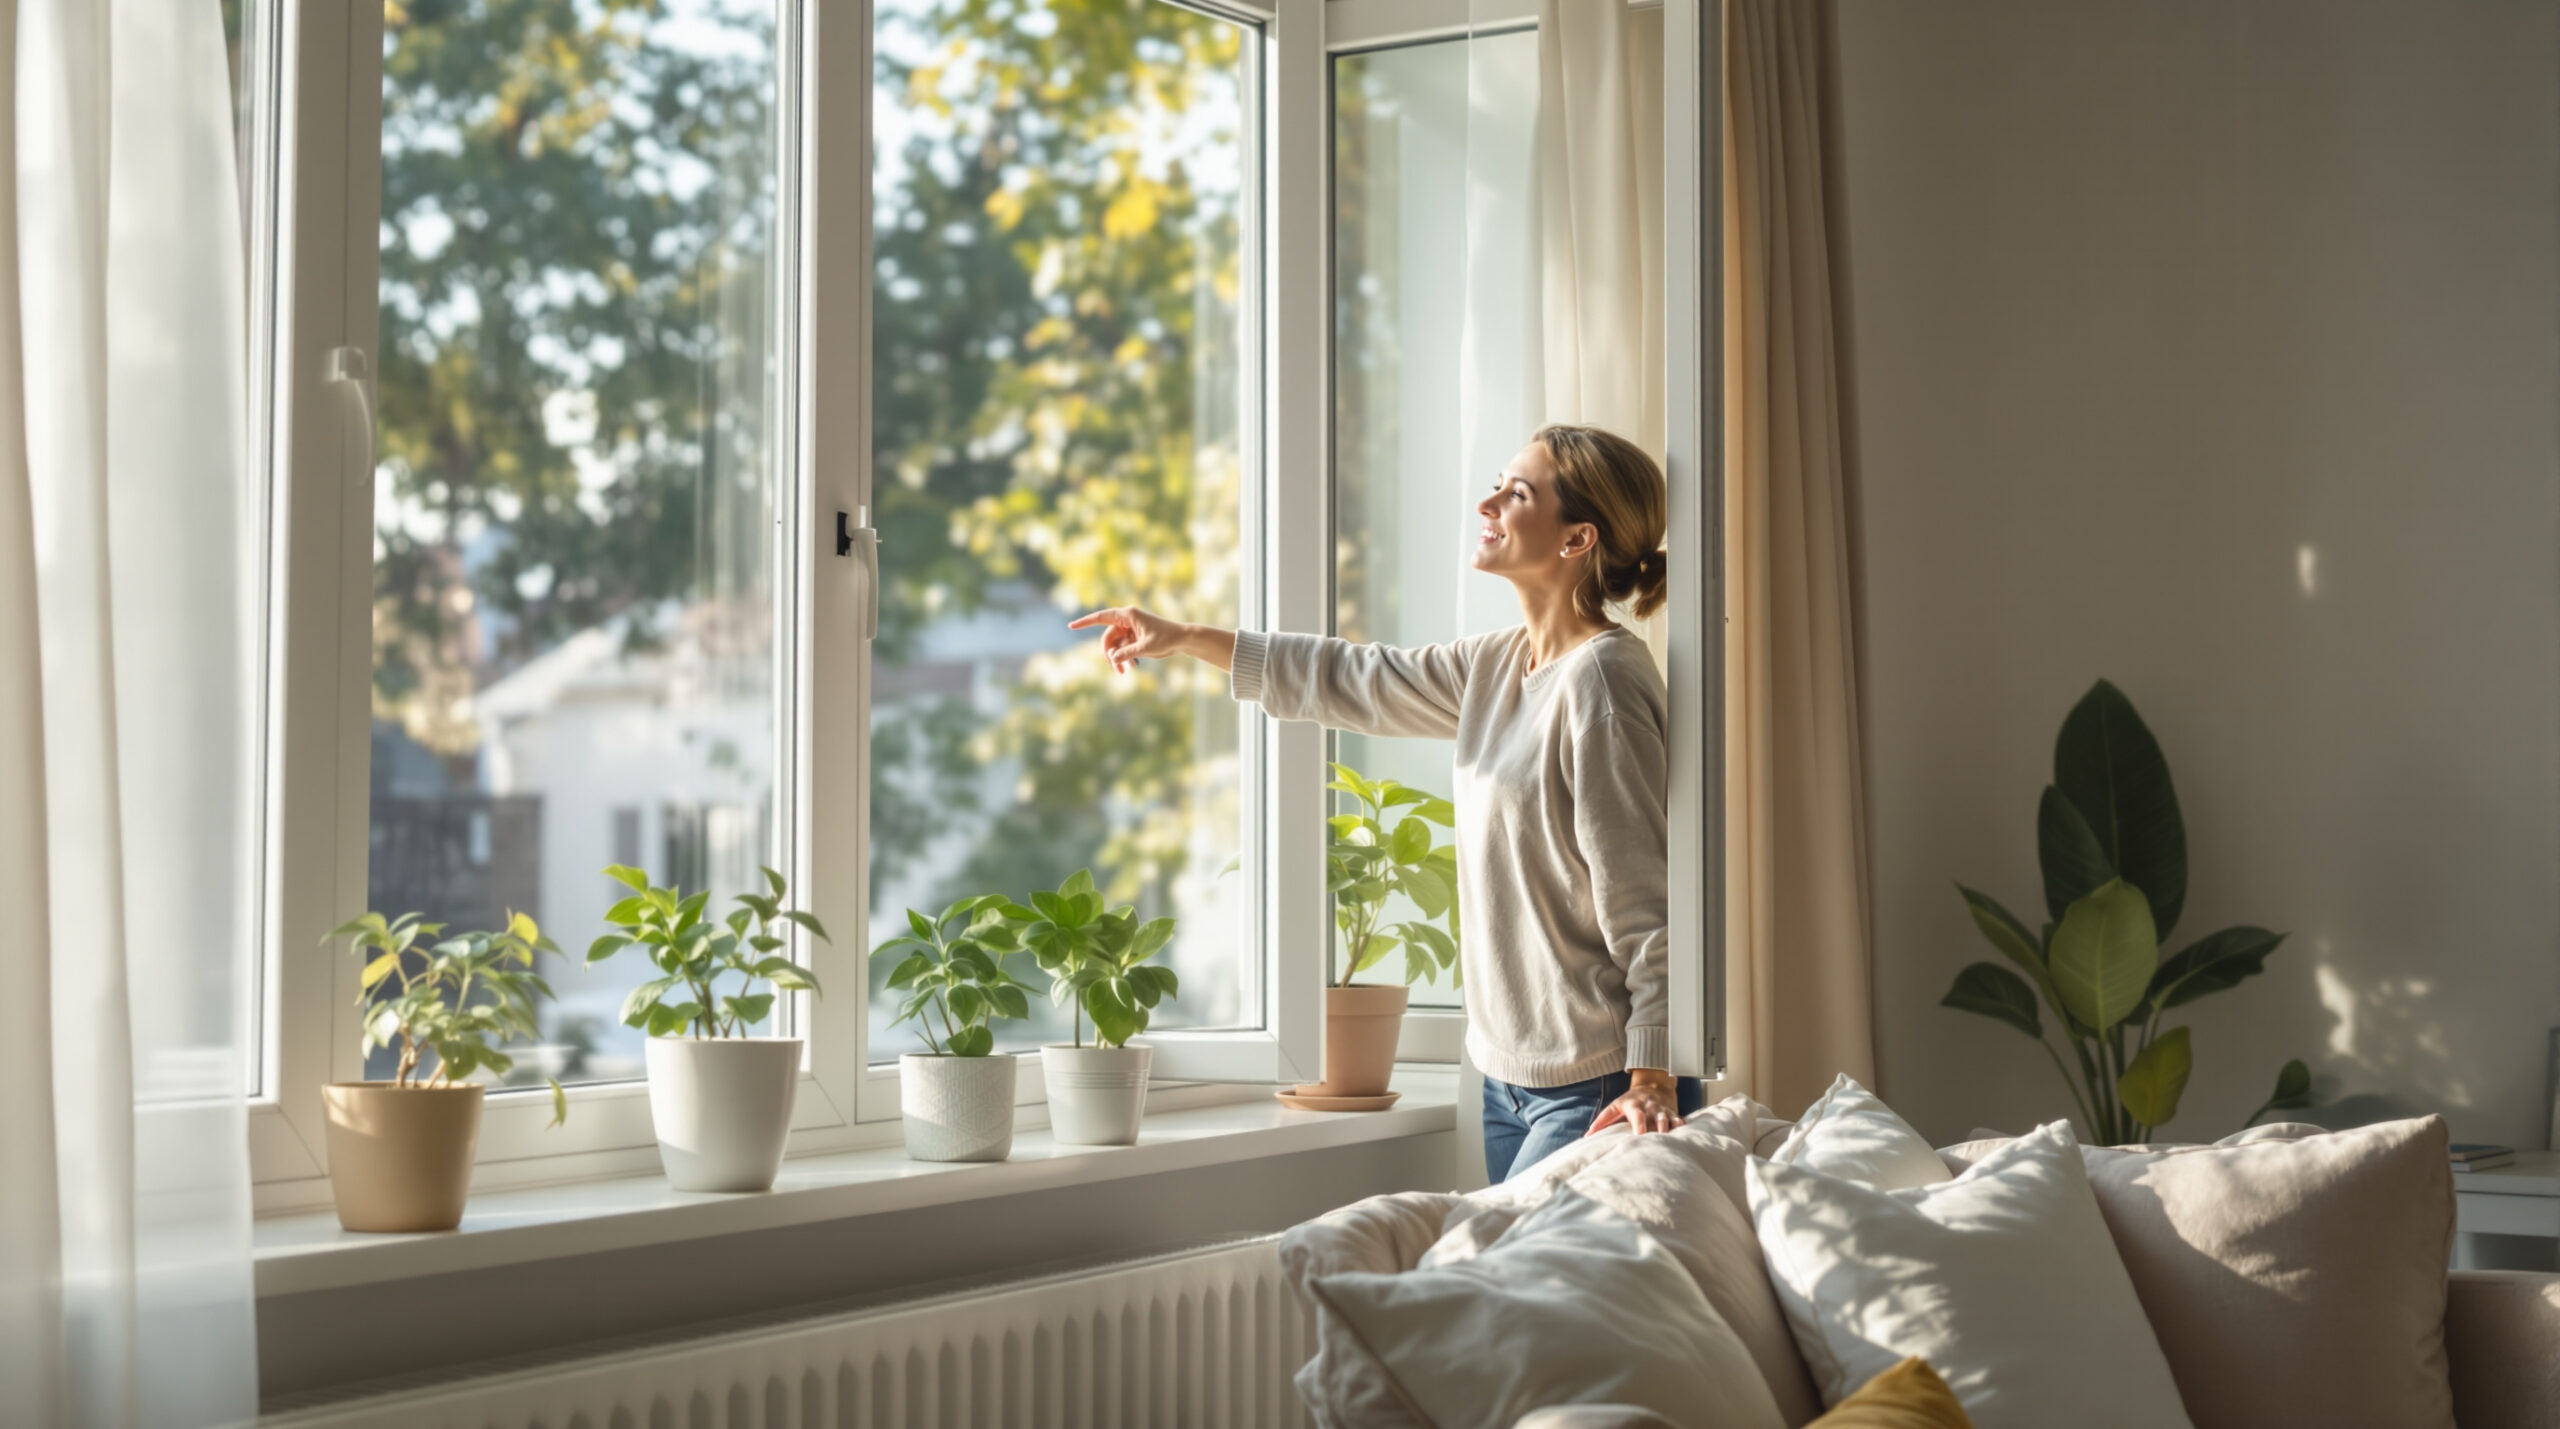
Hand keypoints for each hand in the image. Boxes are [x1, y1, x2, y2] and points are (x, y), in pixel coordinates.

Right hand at [1069, 607, 1230, 672]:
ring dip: (1118, 658)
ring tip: (1125, 672)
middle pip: (1108, 637)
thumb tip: (1112, 658)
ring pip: (1115, 645)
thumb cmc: (1166, 639)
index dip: (1085, 622)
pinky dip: (1125, 657)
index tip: (1071, 626)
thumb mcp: (1145, 648)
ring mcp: (1131, 629)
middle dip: (1109, 653)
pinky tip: (1133, 666)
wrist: (1182, 640)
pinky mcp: (1135, 636)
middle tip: (1115, 668)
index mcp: (1128, 615)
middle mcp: (1127, 620)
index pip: (1101, 617)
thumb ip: (1127, 653)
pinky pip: (1123, 648)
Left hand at [1587, 1070, 1680, 1136]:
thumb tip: (1587, 1136)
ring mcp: (1661, 1110)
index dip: (1638, 1123)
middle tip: (1658, 1138)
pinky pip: (1678, 1119)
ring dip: (1669, 1127)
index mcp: (1634, 1106)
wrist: (1653, 1086)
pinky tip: (1684, 1130)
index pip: (1637, 1114)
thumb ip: (1603, 1120)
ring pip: (1667, 1118)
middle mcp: (1649, 1107)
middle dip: (1657, 1127)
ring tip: (1670, 1136)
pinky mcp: (1672, 1113)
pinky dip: (1681, 1125)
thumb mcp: (1616, 1106)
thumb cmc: (1631, 1100)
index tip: (1639, 1134)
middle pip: (1654, 1117)